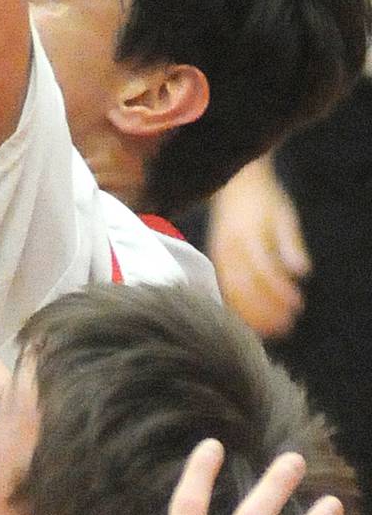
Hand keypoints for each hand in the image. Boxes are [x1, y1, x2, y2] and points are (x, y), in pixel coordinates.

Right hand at [208, 155, 309, 339]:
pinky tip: (248, 319)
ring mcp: (218, 254)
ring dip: (249, 312)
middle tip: (285, 325)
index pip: (263, 270)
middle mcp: (228, 248)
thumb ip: (291, 244)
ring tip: (269, 330)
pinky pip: (222, 286)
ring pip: (230, 289)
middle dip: (264, 309)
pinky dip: (235, 305)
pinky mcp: (215, 259)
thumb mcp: (285, 216)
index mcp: (246, 235)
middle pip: (244, 285)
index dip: (280, 291)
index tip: (298, 305)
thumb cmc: (264, 200)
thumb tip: (301, 272)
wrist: (235, 184)